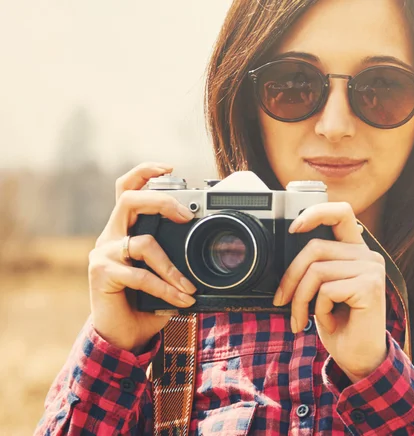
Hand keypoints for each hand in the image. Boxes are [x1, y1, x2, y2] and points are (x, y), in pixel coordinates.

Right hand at [88, 162, 196, 352]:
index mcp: (125, 229)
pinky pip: (141, 275)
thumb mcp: (164, 272)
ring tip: (189, 288)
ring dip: (172, 268)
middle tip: (186, 216)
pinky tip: (181, 301)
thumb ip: (174, 253)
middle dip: (161, 202)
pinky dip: (166, 289)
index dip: (144, 172)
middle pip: (129, 200)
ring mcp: (104, 253)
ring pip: (143, 242)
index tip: (169, 167)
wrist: (123, 335)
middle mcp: (111, 236)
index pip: (127, 189)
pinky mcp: (101, 273)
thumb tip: (207, 241)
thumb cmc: (146, 301)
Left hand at [273, 202, 387, 382]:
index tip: (293, 228)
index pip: (341, 212)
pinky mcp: (370, 287)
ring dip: (300, 300)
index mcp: (356, 251)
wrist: (359, 358)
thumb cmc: (338, 323)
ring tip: (301, 319)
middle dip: (290, 277)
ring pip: (316, 271)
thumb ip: (315, 266)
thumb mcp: (322, 289)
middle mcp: (368, 255)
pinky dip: (318, 311)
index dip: (315, 212)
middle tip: (281, 301)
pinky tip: (329, 323)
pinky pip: (326, 290)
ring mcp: (372, 270)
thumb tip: (283, 252)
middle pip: (315, 248)